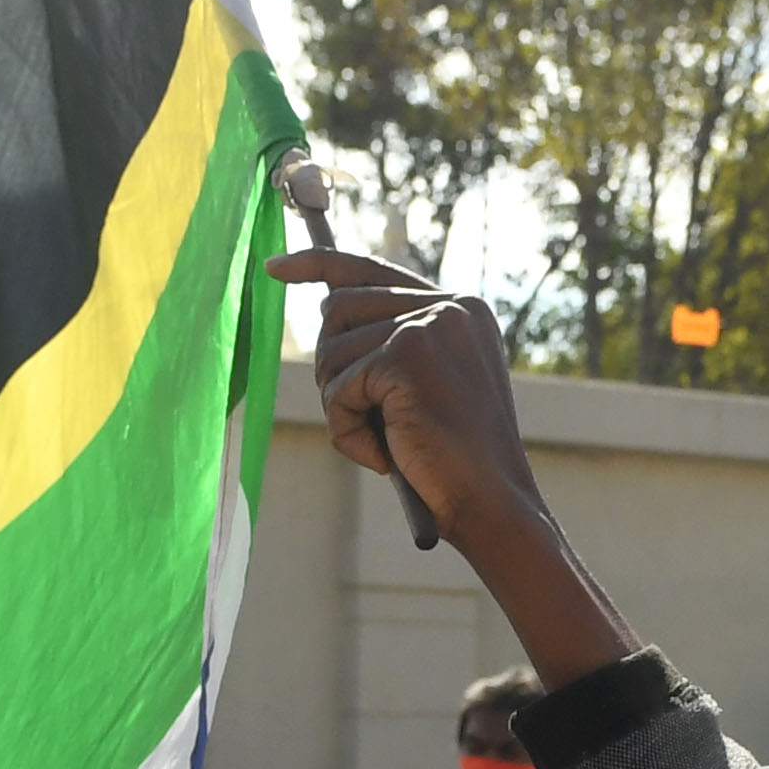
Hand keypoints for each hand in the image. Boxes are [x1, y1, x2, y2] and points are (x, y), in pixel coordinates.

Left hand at [274, 248, 636, 682]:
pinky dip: (347, 431)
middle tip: (362, 420)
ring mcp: (429, 325)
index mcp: (462, 309)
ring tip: (384, 444)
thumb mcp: (427, 390)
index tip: (275, 268)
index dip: (317, 264)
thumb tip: (326, 312)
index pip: (373, 270)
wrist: (493, 504)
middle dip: (332, 370)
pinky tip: (386, 456)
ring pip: (332, 350)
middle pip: (338, 309)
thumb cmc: (456, 463)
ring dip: (341, 408)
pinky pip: (338, 387)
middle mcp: (450, 305)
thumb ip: (392, 347)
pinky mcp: (407, 355)